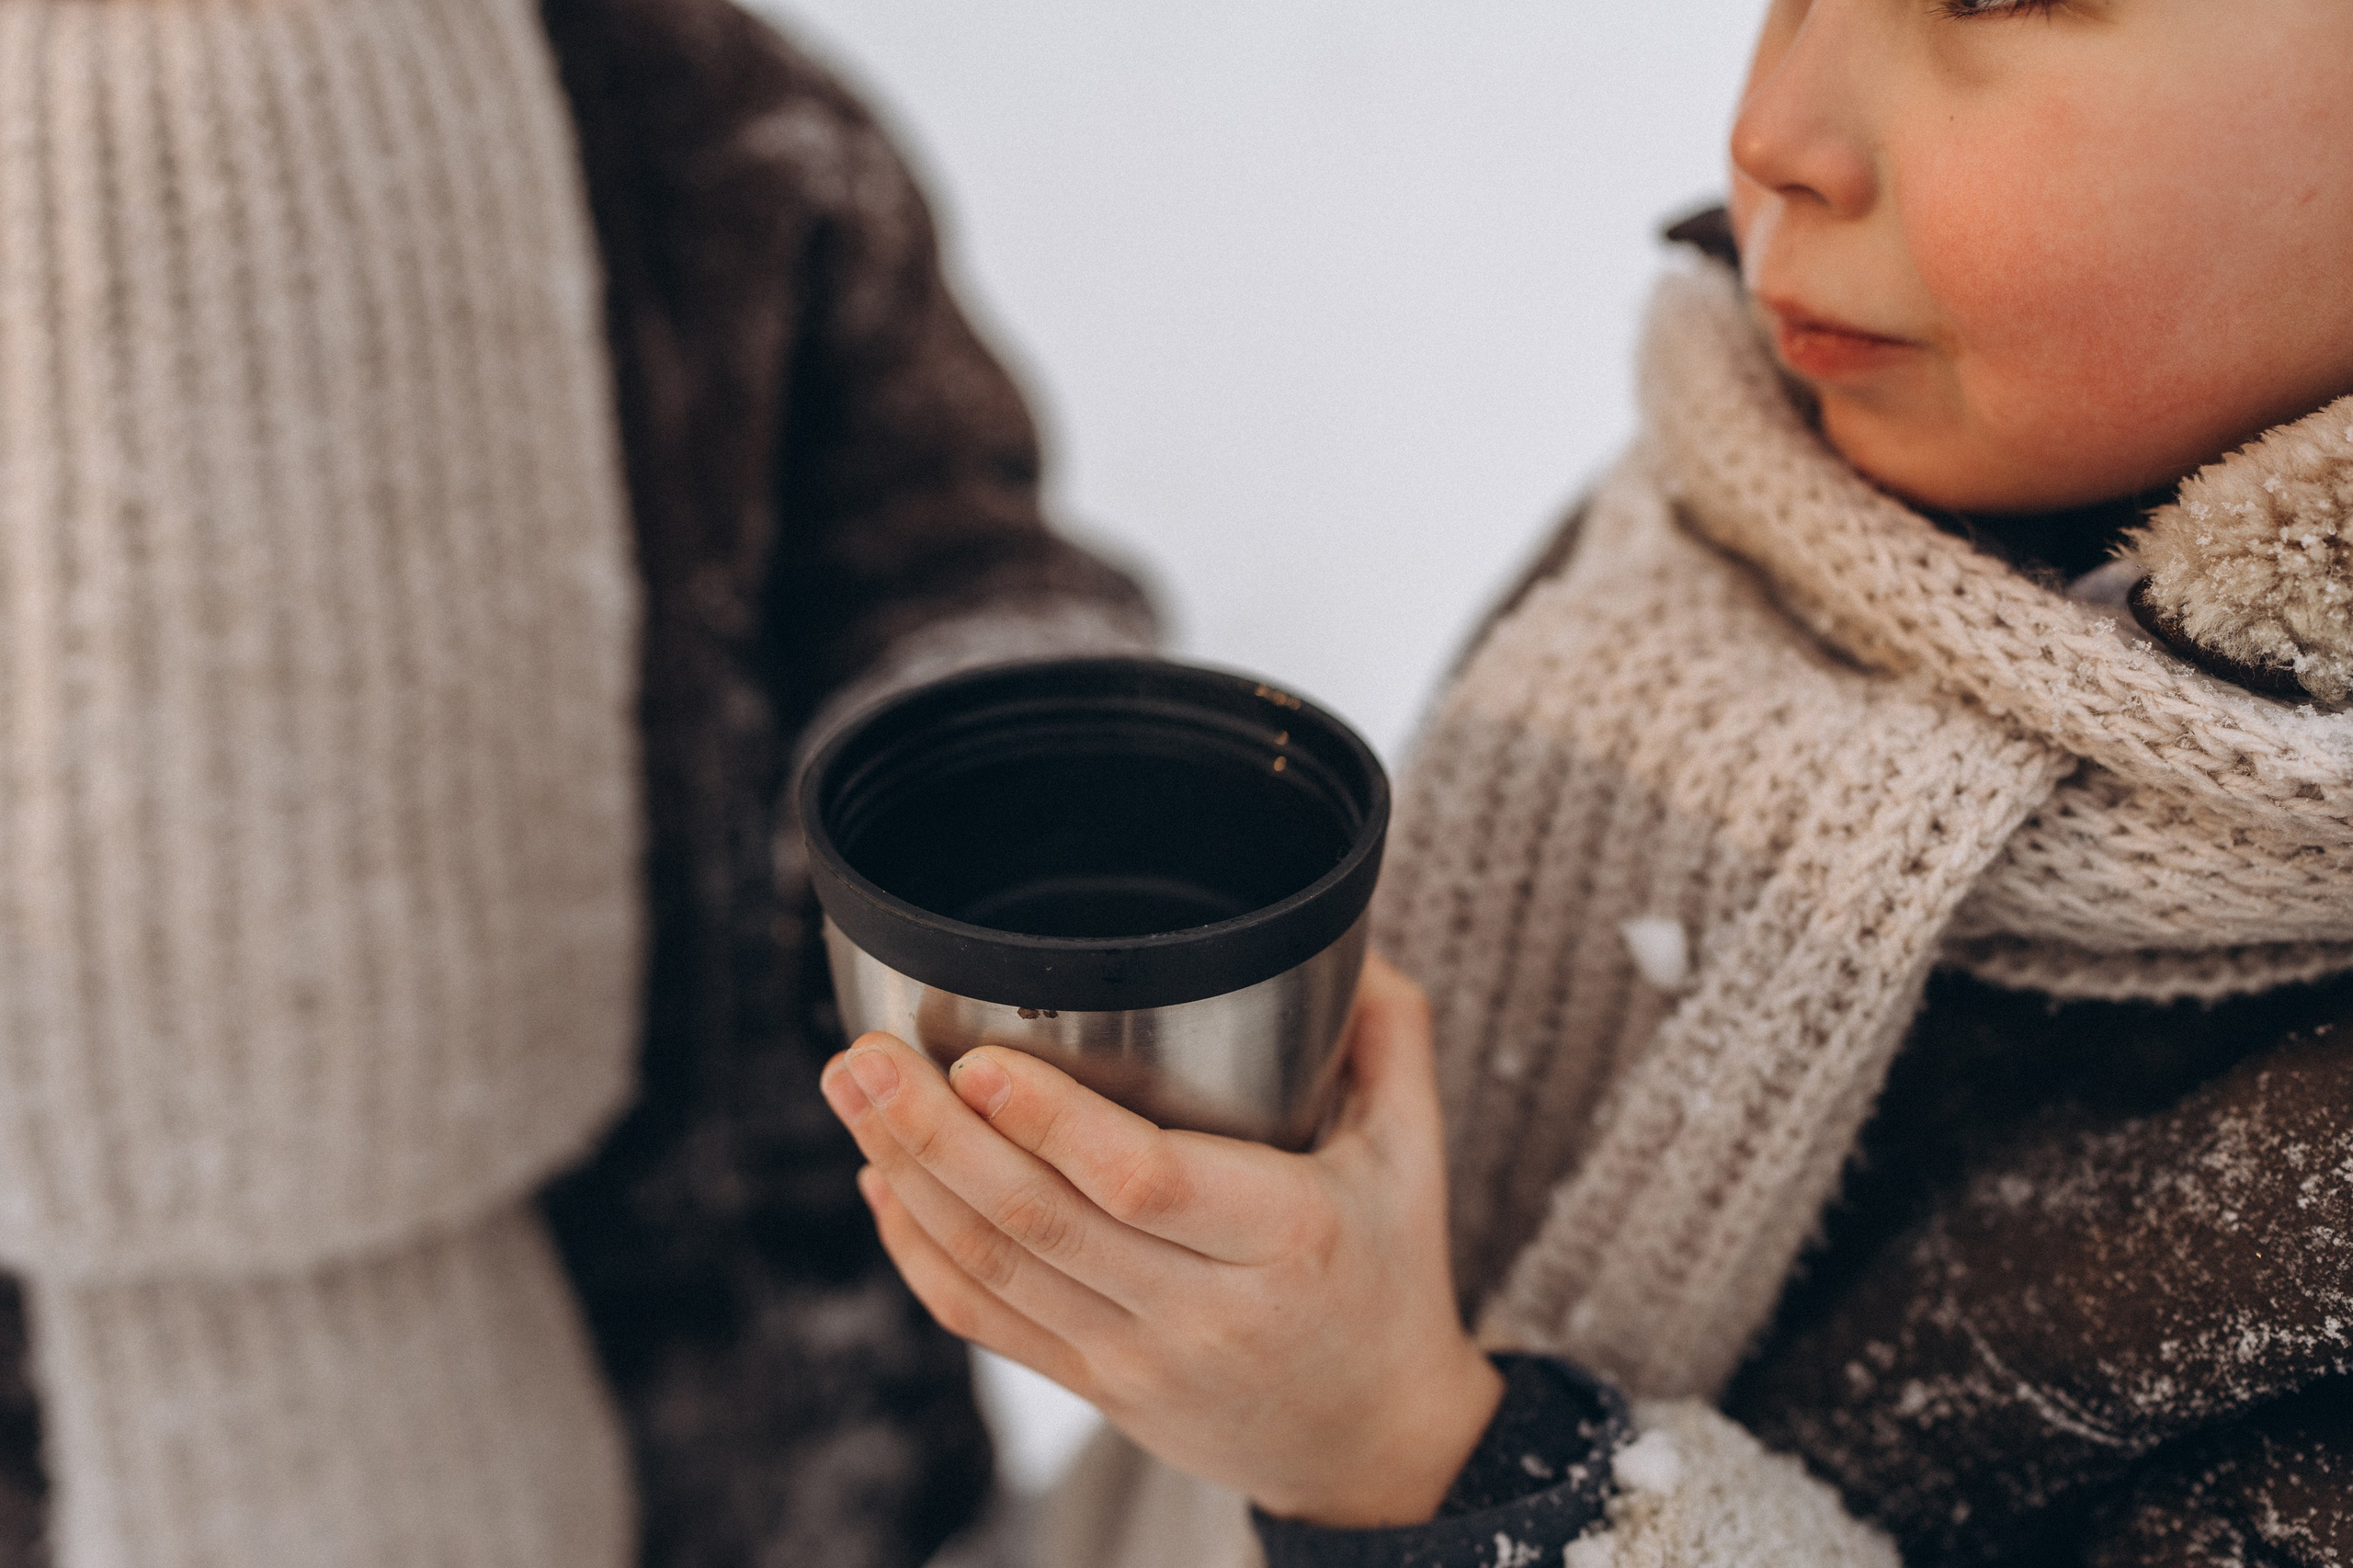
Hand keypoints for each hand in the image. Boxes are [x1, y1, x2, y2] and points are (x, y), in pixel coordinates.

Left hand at [818, 955, 1502, 1528]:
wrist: (1372, 1445)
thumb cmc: (1392, 1276)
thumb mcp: (1416, 1155)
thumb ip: (1389, 1036)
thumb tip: (1350, 929)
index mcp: (1286, 1237)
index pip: (1145, 1182)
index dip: (1051, 1122)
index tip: (980, 1058)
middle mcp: (1202, 1309)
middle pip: (1040, 1222)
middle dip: (934, 1133)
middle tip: (866, 1055)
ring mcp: (1136, 1358)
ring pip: (994, 1270)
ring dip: (907, 1177)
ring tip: (851, 1093)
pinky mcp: (1093, 1386)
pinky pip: (984, 1323)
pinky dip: (917, 1252)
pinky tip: (879, 1183)